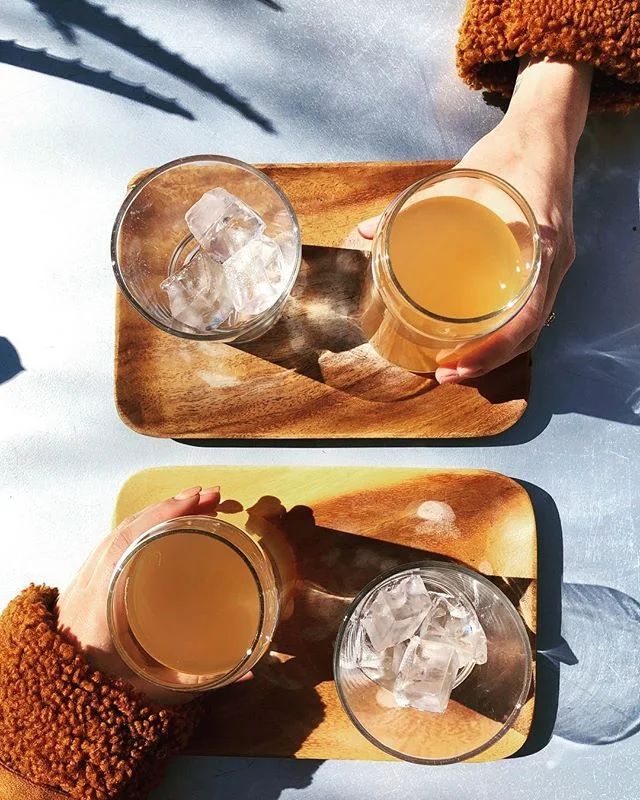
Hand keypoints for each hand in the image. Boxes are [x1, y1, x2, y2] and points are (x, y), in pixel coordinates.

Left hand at [56, 485, 220, 704]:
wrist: (55, 696)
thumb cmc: (106, 691)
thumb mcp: (155, 690)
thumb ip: (201, 680)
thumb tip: (249, 670)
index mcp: (103, 606)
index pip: (127, 545)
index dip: (161, 517)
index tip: (195, 501)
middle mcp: (92, 583)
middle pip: (129, 529)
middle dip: (172, 507)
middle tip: (213, 496)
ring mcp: (87, 577)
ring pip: (123, 530)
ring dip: (161, 511)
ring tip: (199, 500)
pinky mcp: (90, 577)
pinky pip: (118, 539)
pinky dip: (146, 522)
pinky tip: (170, 517)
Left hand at [359, 58, 591, 382]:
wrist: (544, 134)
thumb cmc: (506, 154)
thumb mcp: (459, 177)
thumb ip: (411, 209)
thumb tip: (366, 233)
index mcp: (539, 245)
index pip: (526, 316)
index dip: (492, 349)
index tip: (456, 364)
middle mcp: (551, 263)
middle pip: (527, 333)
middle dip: (488, 362)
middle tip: (446, 374)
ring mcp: (552, 267)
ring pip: (530, 328)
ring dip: (495, 354)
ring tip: (455, 367)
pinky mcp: (544, 266)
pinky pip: (530, 310)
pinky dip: (504, 333)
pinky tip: (477, 341)